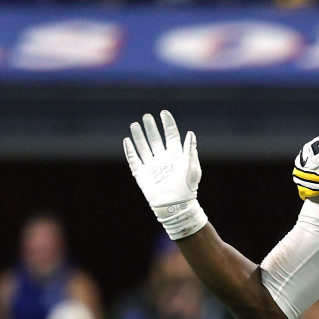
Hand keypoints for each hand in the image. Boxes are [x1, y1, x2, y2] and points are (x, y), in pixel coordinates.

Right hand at [124, 110, 206, 239]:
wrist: (176, 205)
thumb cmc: (187, 188)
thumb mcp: (192, 167)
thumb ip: (190, 150)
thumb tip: (190, 133)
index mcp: (176, 156)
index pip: (171, 135)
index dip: (168, 124)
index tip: (164, 113)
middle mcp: (163, 159)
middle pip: (155, 139)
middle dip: (151, 127)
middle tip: (147, 117)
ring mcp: (152, 166)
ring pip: (143, 147)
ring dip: (139, 136)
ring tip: (135, 124)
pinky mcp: (142, 175)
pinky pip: (134, 160)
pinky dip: (130, 150)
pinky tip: (127, 141)